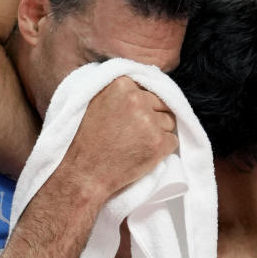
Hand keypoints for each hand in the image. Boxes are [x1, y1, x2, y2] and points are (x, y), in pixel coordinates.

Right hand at [60, 77, 177, 199]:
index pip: (148, 90)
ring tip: (135, 145)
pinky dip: (162, 150)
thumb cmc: (85, 141)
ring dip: (158, 134)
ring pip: (169, 123)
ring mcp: (149, 122)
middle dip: (152, 118)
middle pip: (162, 105)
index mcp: (121, 85)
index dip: (142, 106)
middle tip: (132, 134)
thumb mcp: (93, 102)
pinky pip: (172, 141)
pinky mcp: (159, 143)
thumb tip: (139, 88)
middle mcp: (137, 99)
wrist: (84, 173)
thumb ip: (117, 92)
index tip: (130, 118)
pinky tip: (143, 154)